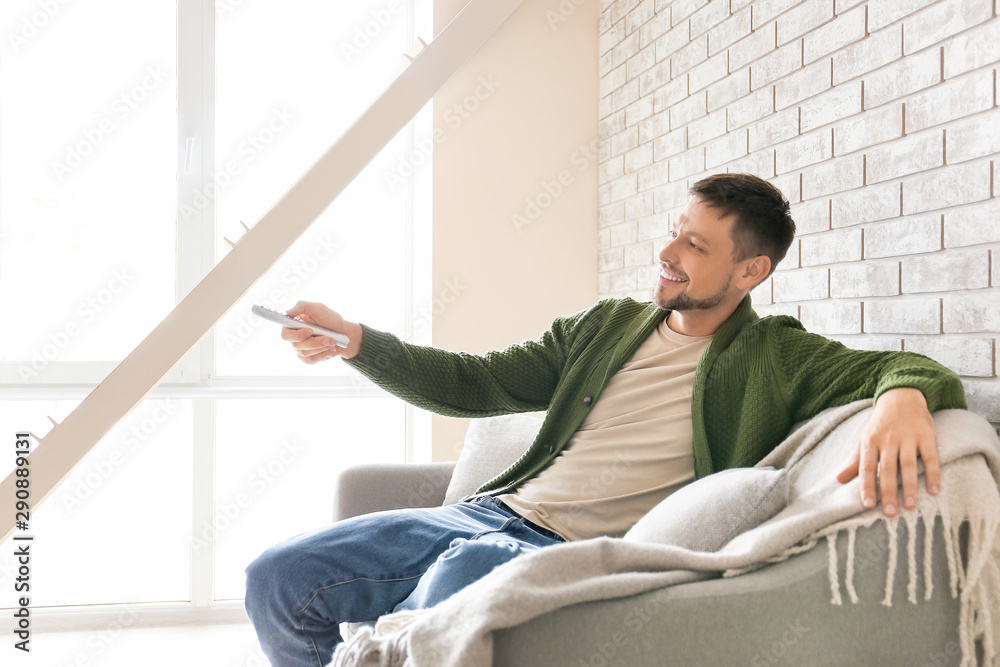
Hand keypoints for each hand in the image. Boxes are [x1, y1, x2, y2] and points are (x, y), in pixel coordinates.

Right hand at [281, 300, 362, 362]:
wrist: (344, 333)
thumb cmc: (331, 319)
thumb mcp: (318, 308)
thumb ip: (302, 306)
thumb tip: (287, 312)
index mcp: (294, 324)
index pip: (286, 334)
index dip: (296, 335)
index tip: (310, 331)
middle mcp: (295, 337)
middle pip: (296, 345)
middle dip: (314, 342)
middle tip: (328, 338)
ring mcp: (301, 348)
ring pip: (305, 353)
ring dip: (321, 347)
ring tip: (332, 341)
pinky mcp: (308, 357)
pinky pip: (310, 360)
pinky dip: (323, 355)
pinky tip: (330, 349)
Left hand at [835, 387, 939, 516]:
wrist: (901, 397)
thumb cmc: (880, 425)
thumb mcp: (864, 439)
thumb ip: (855, 461)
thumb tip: (839, 480)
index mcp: (870, 442)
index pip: (867, 467)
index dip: (867, 486)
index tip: (867, 505)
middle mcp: (888, 440)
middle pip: (888, 469)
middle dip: (888, 492)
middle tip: (890, 513)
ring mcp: (908, 437)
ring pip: (909, 465)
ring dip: (910, 486)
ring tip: (910, 506)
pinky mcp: (926, 435)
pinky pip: (930, 457)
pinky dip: (933, 473)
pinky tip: (934, 490)